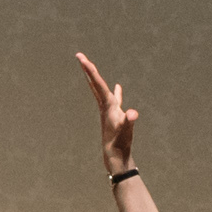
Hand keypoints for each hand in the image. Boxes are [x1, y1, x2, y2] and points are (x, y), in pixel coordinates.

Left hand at [74, 50, 140, 173]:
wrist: (115, 155)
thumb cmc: (120, 142)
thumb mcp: (126, 130)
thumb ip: (129, 120)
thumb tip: (132, 114)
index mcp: (107, 105)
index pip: (98, 83)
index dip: (90, 70)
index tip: (81, 58)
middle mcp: (105, 105)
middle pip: (95, 83)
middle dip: (88, 69)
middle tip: (79, 56)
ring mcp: (109, 110)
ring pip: (101, 89)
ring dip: (96, 77)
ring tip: (90, 66)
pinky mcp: (115, 115)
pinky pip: (115, 98)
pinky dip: (116, 92)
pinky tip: (118, 86)